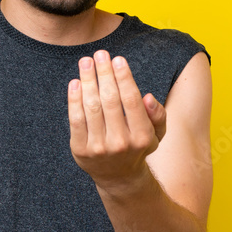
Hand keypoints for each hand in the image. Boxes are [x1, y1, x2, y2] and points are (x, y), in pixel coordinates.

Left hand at [67, 50, 166, 190]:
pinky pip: (75, 119)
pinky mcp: (80, 149)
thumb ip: (157, 115)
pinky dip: (74, 99)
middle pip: (110, 100)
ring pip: (91, 107)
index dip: (123, 77)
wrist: (118, 176)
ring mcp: (99, 147)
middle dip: (104, 74)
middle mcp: (120, 143)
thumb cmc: (138, 146)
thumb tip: (148, 97)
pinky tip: (75, 82)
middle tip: (100, 54)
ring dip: (88, 80)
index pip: (131, 100)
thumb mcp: (156, 134)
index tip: (117, 59)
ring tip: (86, 62)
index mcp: (142, 136)